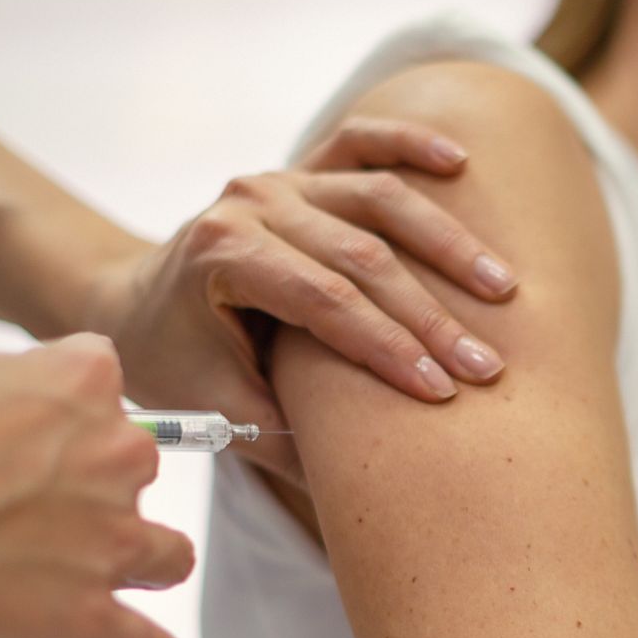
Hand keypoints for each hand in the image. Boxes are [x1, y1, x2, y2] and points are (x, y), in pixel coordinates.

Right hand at [0, 334, 189, 637]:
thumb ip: (8, 394)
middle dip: (98, 491)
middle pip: (137, 472)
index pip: (106, 390)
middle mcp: (117, 456)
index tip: (44, 438)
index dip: (72, 419)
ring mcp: (112, 540)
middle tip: (38, 513)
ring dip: (142, 568)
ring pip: (168, 558)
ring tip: (101, 584)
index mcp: (85, 385)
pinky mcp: (90, 615)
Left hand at [85, 119, 518, 480]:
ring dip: (447, 243)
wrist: (132, 303)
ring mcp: (280, 178)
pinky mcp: (302, 169)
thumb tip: (366, 494)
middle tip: (488, 366)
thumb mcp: (215, 408)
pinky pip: (360, 143)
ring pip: (379, 198)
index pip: (323, 301)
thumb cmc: (173, 361)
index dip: (386, 347)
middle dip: (431, 316)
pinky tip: (461, 161)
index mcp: (221, 254)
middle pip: (362, 256)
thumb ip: (286, 440)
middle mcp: (251, 204)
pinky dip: (411, 144)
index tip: (441, 391)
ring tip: (504, 288)